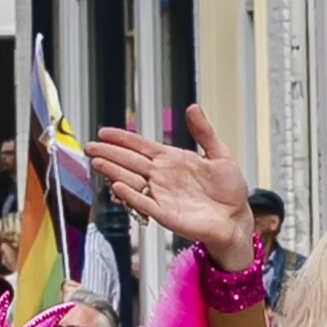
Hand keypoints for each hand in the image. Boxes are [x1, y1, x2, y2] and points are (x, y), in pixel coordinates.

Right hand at [88, 106, 255, 262]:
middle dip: (109, 153)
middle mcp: (162, 176)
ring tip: (98, 161)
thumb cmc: (228, 189)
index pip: (141, 146)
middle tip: (90, 146)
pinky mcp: (164, 213)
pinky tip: (117, 186)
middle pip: (130, 161)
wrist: (236, 217)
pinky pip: (143, 203)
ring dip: (114, 171)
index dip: (122, 139)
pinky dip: (131, 195)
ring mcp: (161, 194)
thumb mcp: (219, 154)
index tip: (104, 132)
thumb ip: (203, 132)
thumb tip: (192, 108)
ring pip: (131, 180)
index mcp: (173, 160)